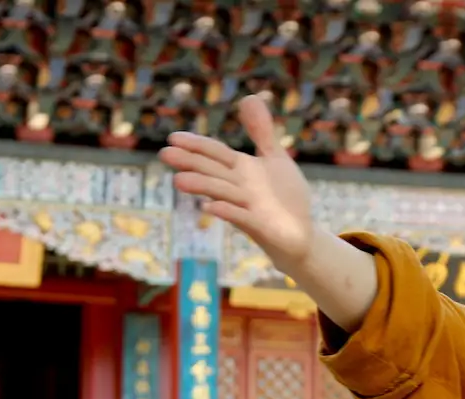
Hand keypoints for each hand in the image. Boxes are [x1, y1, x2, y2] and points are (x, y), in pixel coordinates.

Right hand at [159, 95, 313, 269]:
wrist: (300, 236)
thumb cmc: (285, 198)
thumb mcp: (275, 158)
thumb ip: (261, 131)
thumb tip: (247, 97)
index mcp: (242, 170)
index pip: (215, 154)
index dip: (197, 145)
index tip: (173, 138)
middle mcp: (240, 187)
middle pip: (212, 171)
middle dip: (190, 163)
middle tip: (164, 154)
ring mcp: (249, 208)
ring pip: (222, 193)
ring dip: (202, 187)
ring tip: (178, 181)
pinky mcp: (261, 226)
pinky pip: (242, 218)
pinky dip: (228, 212)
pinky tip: (210, 208)